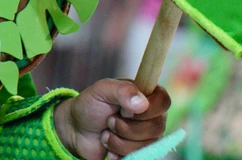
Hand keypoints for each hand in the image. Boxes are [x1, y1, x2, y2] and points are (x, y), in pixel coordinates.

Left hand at [53, 78, 169, 158]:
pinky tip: (109, 146)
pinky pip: (138, 157)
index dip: (147, 109)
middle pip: (157, 127)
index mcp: (147, 94)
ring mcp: (148, 135)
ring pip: (147, 145)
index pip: (164, 101)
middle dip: (126, 127)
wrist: (78, 129)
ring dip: (119, 141)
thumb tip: (142, 104)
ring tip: (106, 132)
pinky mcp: (140, 152)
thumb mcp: (102, 90)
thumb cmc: (91, 105)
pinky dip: (119, 153)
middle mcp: (152, 115)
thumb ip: (122, 90)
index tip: (124, 111)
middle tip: (109, 120)